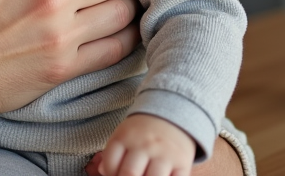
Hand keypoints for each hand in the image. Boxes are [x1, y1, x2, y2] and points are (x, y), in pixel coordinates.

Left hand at [86, 128, 242, 175]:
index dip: (110, 173)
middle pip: (130, 174)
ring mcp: (164, 154)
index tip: (114, 174)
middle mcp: (144, 145)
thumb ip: (111, 154)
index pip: (110, 163)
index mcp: (125, 137)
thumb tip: (102, 171)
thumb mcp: (122, 135)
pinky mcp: (182, 163)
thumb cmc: (141, 132)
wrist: (172, 115)